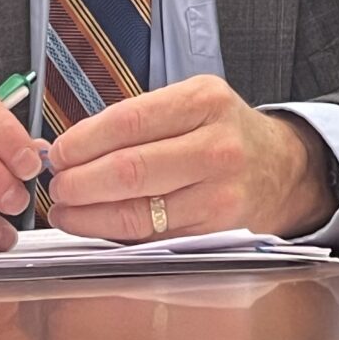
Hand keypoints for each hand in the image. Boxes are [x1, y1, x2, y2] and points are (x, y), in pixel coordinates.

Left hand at [44, 75, 338, 240]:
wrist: (280, 168)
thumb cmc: (224, 133)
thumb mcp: (193, 102)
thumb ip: (139, 119)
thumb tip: (72, 146)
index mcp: (205, 101)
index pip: (129, 120)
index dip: (83, 141)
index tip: (58, 152)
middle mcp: (217, 146)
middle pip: (130, 170)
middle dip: (79, 182)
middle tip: (57, 186)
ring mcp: (219, 193)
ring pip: (138, 213)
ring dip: (89, 215)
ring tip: (67, 209)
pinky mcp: (216, 232)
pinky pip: (153, 238)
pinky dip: (115, 234)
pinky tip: (97, 225)